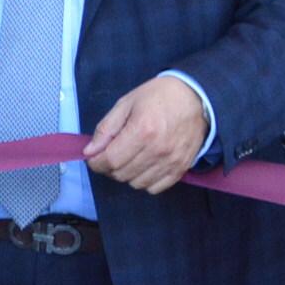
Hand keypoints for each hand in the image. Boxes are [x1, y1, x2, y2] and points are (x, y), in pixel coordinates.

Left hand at [86, 75, 208, 194]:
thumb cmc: (158, 96)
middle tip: (110, 155)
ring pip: (137, 183)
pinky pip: (155, 188)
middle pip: (122, 174)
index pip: (111, 160)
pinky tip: (143, 166)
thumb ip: (106, 128)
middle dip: (109, 167)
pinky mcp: (181, 168)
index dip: (96, 163)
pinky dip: (144, 181)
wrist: (195, 97)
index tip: (93, 158)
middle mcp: (158, 150)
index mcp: (142, 130)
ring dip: (126, 175)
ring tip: (127, 159)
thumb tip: (89, 151)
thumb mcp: (126, 104)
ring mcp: (171, 161)